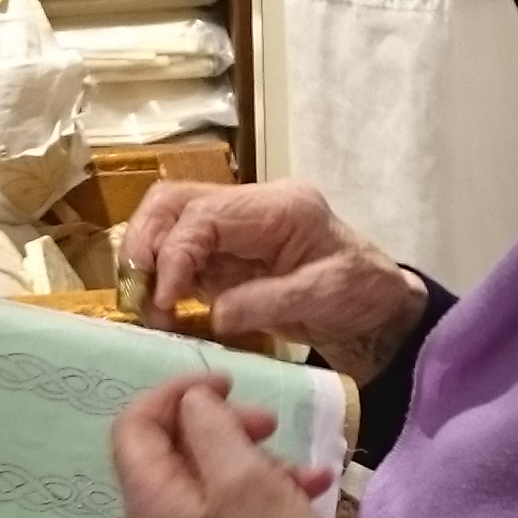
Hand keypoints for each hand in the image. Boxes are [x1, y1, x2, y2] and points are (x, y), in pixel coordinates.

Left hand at [112, 375, 335, 517]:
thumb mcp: (241, 470)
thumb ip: (208, 424)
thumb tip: (192, 401)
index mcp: (149, 502)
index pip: (135, 427)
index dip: (175, 394)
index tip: (225, 382)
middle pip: (174, 449)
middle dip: (223, 425)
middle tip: (268, 421)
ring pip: (209, 474)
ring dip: (255, 456)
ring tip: (302, 464)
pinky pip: (229, 504)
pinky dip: (265, 486)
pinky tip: (312, 484)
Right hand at [119, 177, 427, 381]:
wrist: (378, 311)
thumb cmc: (363, 295)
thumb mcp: (326, 297)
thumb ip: (269, 302)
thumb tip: (215, 314)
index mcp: (279, 208)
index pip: (204, 214)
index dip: (175, 253)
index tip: (166, 299)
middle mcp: (250, 208)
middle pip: (173, 202)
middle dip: (145, 245)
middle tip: (138, 296)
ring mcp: (235, 231)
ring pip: (167, 224)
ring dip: (147, 264)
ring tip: (149, 309)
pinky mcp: (225, 258)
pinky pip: (179, 256)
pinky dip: (161, 280)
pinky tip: (161, 312)